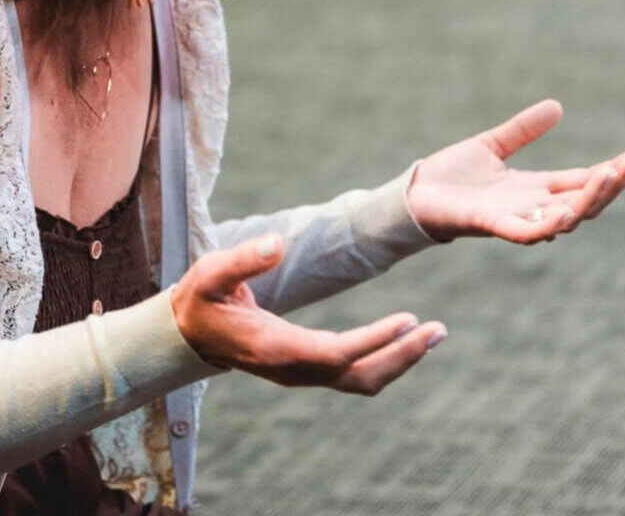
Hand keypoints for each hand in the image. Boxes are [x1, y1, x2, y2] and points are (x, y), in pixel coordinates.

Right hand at [172, 234, 446, 394]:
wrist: (185, 334)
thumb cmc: (199, 300)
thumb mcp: (211, 273)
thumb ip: (243, 259)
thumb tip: (277, 242)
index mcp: (274, 349)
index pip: (335, 354)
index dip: (374, 340)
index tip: (408, 320)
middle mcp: (292, 370)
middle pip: (357, 375)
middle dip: (401, 355)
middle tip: (439, 330)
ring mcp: (299, 374)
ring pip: (358, 380)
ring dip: (398, 361)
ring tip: (432, 334)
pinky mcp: (303, 368)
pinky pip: (350, 373)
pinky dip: (380, 359)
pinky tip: (401, 339)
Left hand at [406, 99, 624, 243]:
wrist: (414, 193)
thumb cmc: (451, 176)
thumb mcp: (492, 145)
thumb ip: (523, 130)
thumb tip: (557, 106)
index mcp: (534, 188)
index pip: (582, 181)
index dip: (610, 171)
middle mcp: (530, 207)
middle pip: (582, 202)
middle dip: (610, 186)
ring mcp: (513, 219)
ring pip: (563, 218)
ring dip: (588, 200)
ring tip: (609, 176)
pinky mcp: (490, 225)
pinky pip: (524, 232)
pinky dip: (545, 226)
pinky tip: (565, 215)